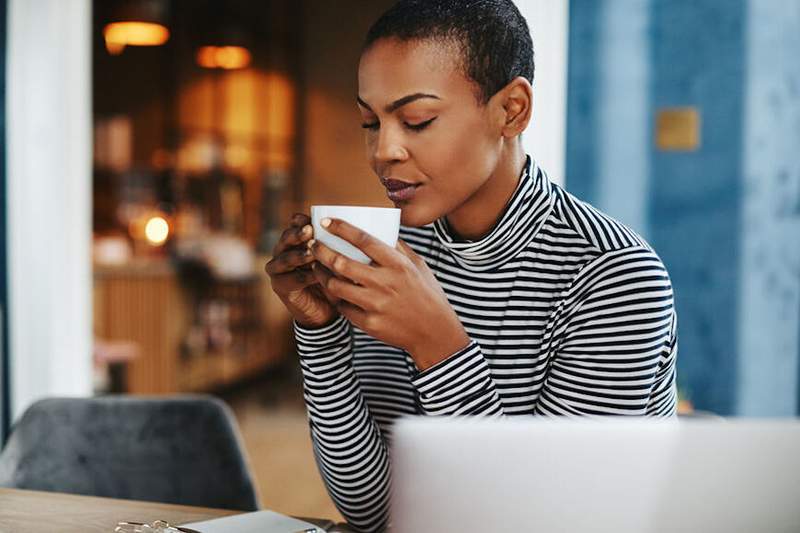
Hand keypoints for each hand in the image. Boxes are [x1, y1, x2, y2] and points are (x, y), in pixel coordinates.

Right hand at [265, 213, 340, 328]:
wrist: (327, 310)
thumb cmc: (335, 279)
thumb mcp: (338, 260)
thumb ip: (338, 247)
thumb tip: (354, 231)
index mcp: (297, 240)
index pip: (295, 225)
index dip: (301, 220)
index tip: (311, 218)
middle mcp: (284, 251)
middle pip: (286, 238)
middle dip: (297, 234)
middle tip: (309, 231)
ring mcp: (278, 269)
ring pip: (285, 258)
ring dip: (299, 255)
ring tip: (312, 253)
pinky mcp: (279, 286)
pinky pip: (289, 279)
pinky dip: (303, 277)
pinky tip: (315, 275)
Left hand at [309, 218, 469, 369]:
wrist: (434, 333)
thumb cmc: (427, 294)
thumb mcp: (418, 265)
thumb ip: (398, 247)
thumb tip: (381, 228)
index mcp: (398, 264)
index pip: (363, 240)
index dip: (341, 228)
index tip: (325, 222)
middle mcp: (385, 283)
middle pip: (341, 263)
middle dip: (321, 251)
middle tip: (312, 245)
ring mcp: (376, 305)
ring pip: (336, 286)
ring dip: (322, 275)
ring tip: (317, 267)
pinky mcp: (369, 323)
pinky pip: (343, 307)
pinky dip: (336, 298)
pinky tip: (333, 291)